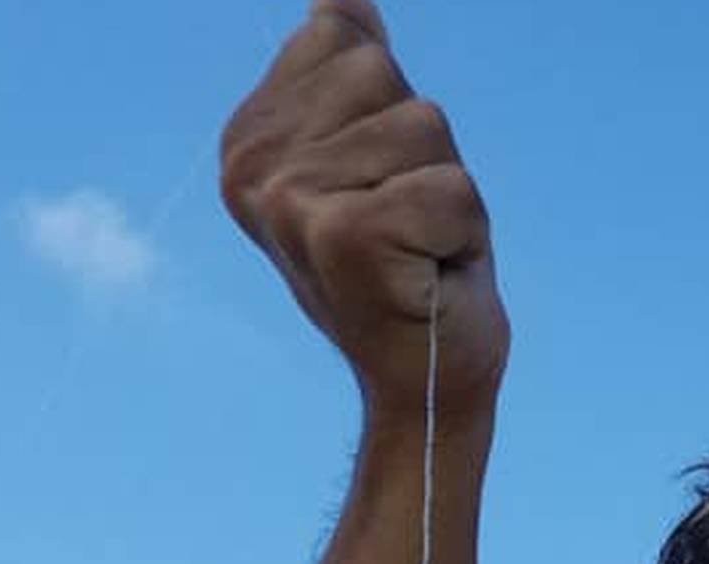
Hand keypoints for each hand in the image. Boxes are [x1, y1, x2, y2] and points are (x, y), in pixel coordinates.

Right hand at [220, 1, 508, 414]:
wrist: (423, 378)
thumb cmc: (407, 261)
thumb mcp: (371, 145)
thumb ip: (347, 61)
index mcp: (246, 139)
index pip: (344, 40)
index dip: (387, 110)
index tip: (374, 185)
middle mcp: (251, 169)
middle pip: (383, 75)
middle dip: (421, 146)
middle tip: (403, 221)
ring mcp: (291, 202)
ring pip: (423, 125)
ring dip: (444, 188)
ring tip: (416, 248)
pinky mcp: (344, 238)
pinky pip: (449, 187)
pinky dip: (461, 232)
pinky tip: (426, 276)